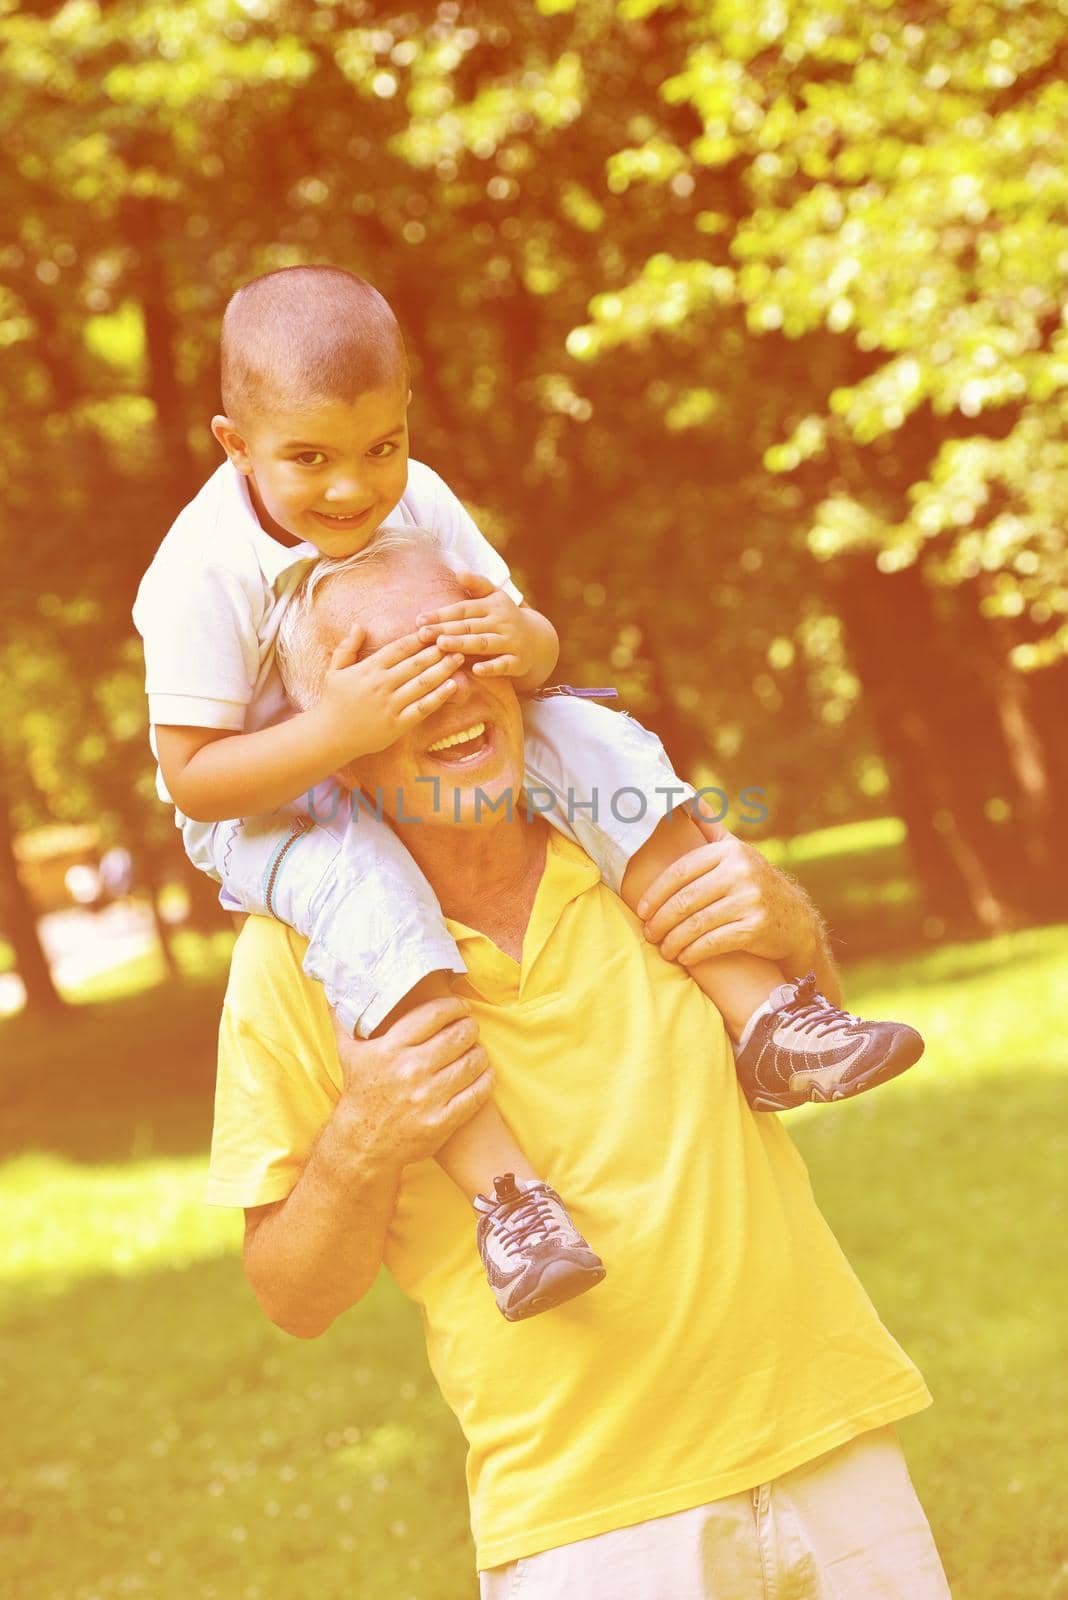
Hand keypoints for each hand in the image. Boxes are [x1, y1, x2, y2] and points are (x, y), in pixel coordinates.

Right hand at [317, 625, 464, 758]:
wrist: (329, 736)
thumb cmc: (333, 702)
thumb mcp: (334, 671)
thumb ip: (347, 647)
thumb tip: (358, 626)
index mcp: (369, 669)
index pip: (399, 648)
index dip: (418, 638)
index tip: (434, 629)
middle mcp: (381, 685)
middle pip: (415, 663)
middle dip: (437, 650)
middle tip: (455, 639)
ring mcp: (391, 705)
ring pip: (423, 683)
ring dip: (443, 669)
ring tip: (459, 657)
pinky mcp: (397, 724)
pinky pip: (423, 708)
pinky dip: (439, 697)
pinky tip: (453, 686)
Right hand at [331, 999, 493, 1169]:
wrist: (362, 1144)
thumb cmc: (361, 1092)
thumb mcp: (348, 1053)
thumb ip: (345, 1019)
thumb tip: (336, 988)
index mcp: (390, 1049)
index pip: (434, 1014)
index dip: (454, 1006)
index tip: (460, 1007)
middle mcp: (410, 1070)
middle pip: (458, 1035)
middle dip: (470, 1026)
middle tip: (470, 1027)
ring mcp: (427, 1097)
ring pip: (472, 1061)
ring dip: (479, 1052)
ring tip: (476, 1050)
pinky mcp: (442, 1121)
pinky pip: (477, 1092)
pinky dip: (486, 1079)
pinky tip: (483, 1073)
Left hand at [416, 571, 536, 679]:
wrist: (538, 640)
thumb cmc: (505, 617)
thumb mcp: (495, 597)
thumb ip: (477, 585)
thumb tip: (458, 572)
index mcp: (492, 606)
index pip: (463, 609)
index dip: (441, 614)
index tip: (419, 620)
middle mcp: (502, 622)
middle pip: (469, 626)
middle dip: (445, 629)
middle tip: (422, 633)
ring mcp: (511, 641)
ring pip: (483, 643)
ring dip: (463, 644)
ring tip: (442, 644)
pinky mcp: (519, 661)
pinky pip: (504, 664)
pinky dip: (491, 667)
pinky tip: (476, 670)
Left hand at [636, 805, 822, 969]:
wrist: (796, 920)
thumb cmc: (752, 884)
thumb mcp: (735, 851)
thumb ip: (708, 827)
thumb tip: (684, 790)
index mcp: (729, 851)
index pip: (680, 872)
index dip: (655, 893)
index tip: (641, 910)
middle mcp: (740, 871)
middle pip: (685, 900)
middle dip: (661, 921)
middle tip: (648, 934)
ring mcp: (750, 899)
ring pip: (696, 923)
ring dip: (673, 941)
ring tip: (663, 949)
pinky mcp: (756, 927)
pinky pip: (714, 942)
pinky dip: (694, 952)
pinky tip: (684, 957)